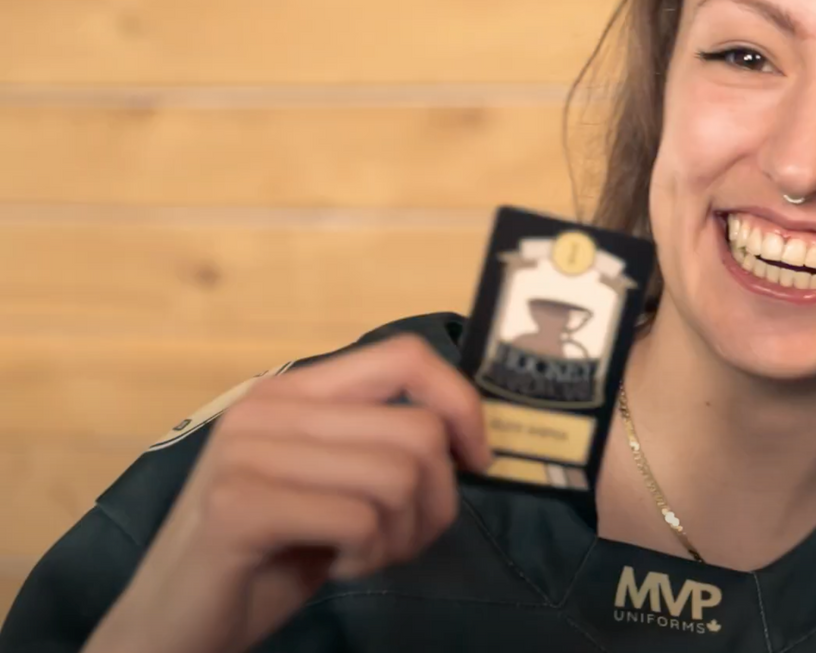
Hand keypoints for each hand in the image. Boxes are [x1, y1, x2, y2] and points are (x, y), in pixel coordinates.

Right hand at [82, 335, 491, 652]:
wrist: (172, 623)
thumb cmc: (266, 555)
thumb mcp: (332, 485)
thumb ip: (380, 447)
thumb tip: (468, 440)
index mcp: (293, 389)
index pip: (406, 356)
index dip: (461, 404)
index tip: (478, 460)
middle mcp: (268, 407)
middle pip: (417, 430)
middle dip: (436, 500)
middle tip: (401, 539)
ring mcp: (248, 452)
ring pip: (397, 476)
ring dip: (400, 536)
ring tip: (362, 554)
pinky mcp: (240, 506)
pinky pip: (359, 520)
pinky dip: (366, 557)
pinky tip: (334, 567)